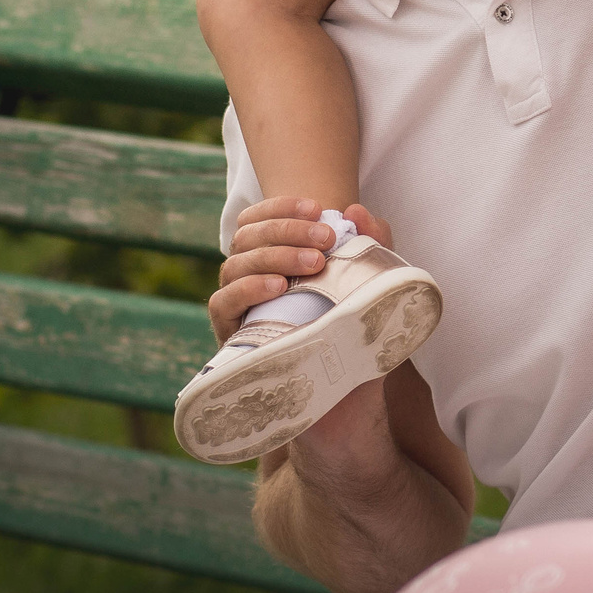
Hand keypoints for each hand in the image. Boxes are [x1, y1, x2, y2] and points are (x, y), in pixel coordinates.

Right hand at [209, 196, 384, 342]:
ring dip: (275, 256)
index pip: (259, 217)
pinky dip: (249, 288)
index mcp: (270, 253)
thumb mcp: (369, 278)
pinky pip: (223, 301)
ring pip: (236, 264)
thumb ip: (370, 240)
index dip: (283, 206)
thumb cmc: (353, 322)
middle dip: (288, 229)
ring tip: (312, 264)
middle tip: (326, 239)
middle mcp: (247, 273)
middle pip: (248, 235)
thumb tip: (356, 211)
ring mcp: (235, 302)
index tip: (318, 208)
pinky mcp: (228, 331)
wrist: (349, 385)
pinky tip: (278, 287)